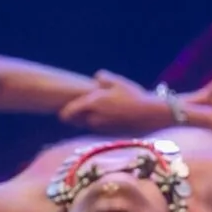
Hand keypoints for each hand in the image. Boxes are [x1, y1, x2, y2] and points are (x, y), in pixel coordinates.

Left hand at [57, 71, 175, 134]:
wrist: (150, 115)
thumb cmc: (133, 96)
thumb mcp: (118, 81)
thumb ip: (102, 78)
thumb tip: (95, 79)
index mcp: (93, 103)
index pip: (68, 112)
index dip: (64, 112)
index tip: (62, 110)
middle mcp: (94, 118)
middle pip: (76, 121)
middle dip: (76, 116)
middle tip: (80, 109)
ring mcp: (102, 128)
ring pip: (87, 125)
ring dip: (88, 120)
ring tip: (99, 111)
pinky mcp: (109, 134)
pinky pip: (98, 129)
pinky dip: (99, 124)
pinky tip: (110, 116)